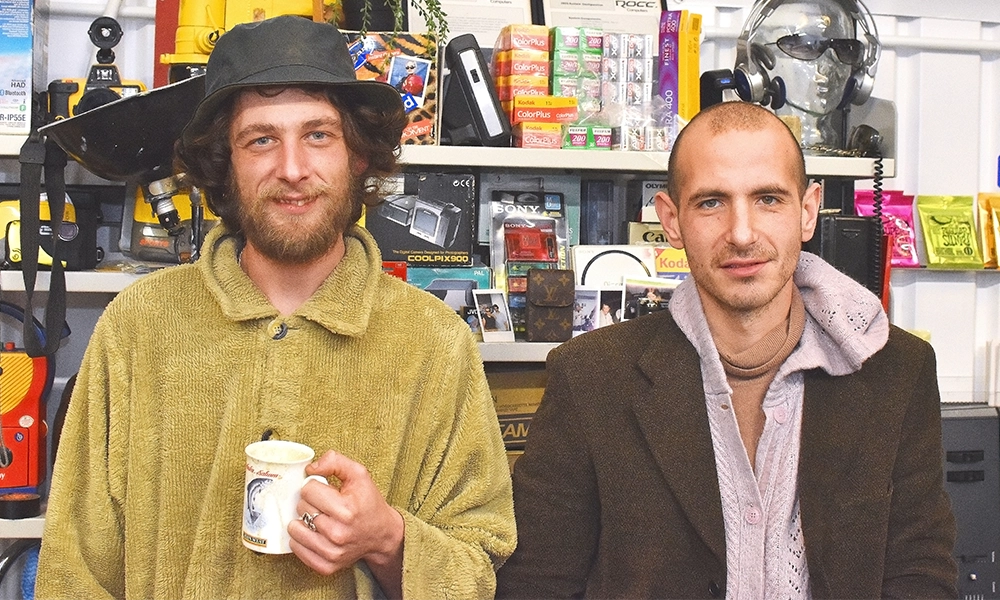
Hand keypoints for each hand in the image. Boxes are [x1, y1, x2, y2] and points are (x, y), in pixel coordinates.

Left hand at [289, 451, 403, 588]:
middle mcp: (338, 533)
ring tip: (318, 518)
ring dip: (303, 520)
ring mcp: (331, 552)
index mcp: (346, 509)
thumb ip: (335, 461)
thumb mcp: (359, 474)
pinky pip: (296, 549)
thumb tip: (311, 468)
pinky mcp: (326, 565)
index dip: (315, 486)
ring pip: (295, 529)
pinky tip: (314, 533)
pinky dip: (301, 539)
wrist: (381, 534)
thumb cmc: (368, 503)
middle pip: (301, 507)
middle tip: (324, 505)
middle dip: (310, 502)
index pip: (308, 490)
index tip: (325, 490)